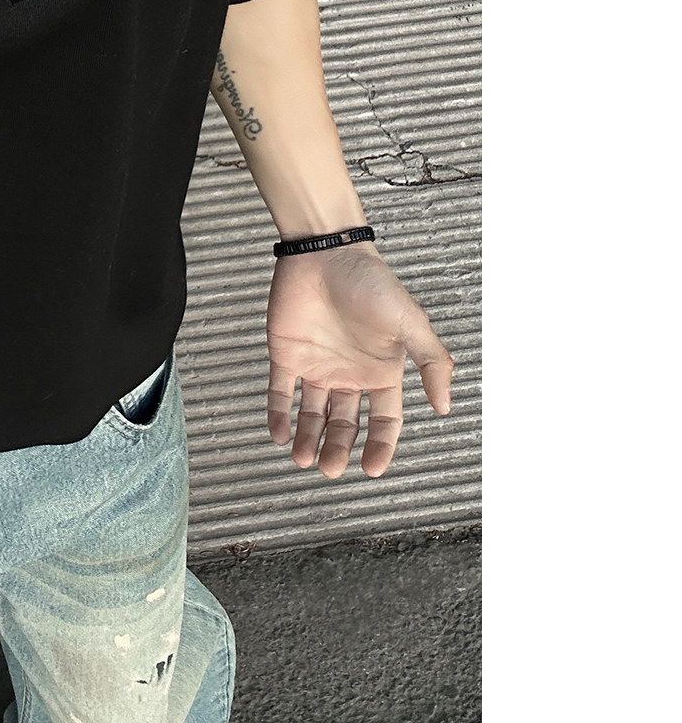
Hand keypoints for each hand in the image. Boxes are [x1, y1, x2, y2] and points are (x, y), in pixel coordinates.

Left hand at [264, 243, 452, 478]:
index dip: (380, 446)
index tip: (372, 470)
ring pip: (311, 414)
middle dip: (338, 448)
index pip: (384, 420)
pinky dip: (278, 415)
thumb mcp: (410, 324)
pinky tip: (278, 435)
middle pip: (345, 424)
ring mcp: (317, 366)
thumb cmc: (371, 284)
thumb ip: (431, 364)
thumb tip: (444, 408)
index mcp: (381, 371)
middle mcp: (349, 374)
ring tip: (302, 460)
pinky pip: (279, 392)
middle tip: (329, 469)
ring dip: (307, 438)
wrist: (324, 252)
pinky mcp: (286, 355)